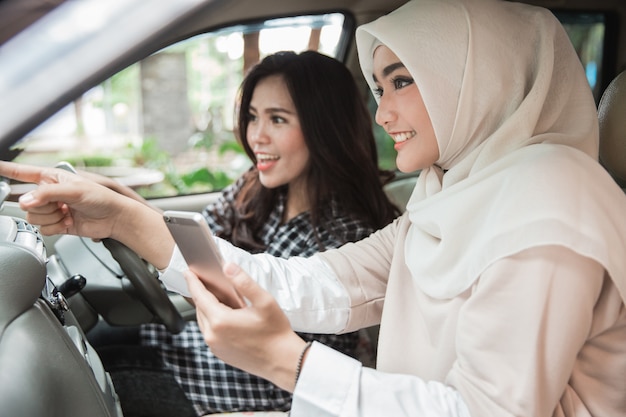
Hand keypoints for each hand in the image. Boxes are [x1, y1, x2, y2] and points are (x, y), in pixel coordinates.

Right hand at [0, 161, 175, 268]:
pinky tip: (69, 222)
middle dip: (44, 207)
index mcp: (52, 178)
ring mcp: (53, 209)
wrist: (114, 218)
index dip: (6, 170)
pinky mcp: (57, 224)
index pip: (23, 172)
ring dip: (51, 218)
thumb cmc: (101, 198)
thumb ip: (47, 194)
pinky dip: (56, 228)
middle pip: (27, 203)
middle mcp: (49, 193)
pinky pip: (44, 229)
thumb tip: (26, 202)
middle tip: (62, 205)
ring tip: (67, 213)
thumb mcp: (74, 190)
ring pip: (34, 218)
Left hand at [186, 262, 307, 391]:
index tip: (188, 271)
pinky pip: (209, 332)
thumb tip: (228, 267)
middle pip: (200, 308)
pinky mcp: (219, 353)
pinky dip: (212, 321)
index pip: (200, 296)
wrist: (281, 360)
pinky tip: (225, 315)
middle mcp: (213, 335)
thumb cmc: (275, 332)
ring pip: (203, 320)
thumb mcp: (264, 301)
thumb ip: (244, 282)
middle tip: (206, 281)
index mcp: (220, 320)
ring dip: (207, 307)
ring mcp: (215, 346)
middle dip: (201, 293)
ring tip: (217, 296)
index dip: (193, 281)